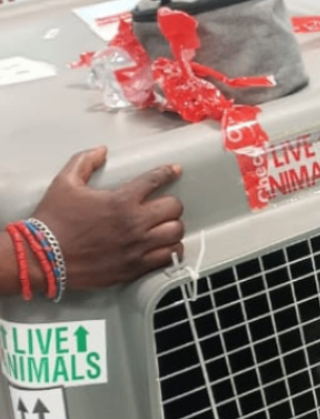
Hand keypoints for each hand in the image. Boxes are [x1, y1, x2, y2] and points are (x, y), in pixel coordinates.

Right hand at [31, 147, 184, 290]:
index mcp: (121, 200)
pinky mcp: (136, 267)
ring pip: (176, 233)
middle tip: (162, 205)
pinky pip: (169, 257)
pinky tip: (164, 246)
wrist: (44, 257)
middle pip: (174, 208)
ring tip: (164, 227)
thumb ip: (84, 162)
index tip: (175, 170)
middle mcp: (135, 223)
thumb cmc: (54, 220)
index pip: (156, 180)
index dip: (169, 172)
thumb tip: (101, 151)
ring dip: (172, 227)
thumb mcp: (65, 183)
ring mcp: (138, 247)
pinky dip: (171, 250)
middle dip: (170, 204)